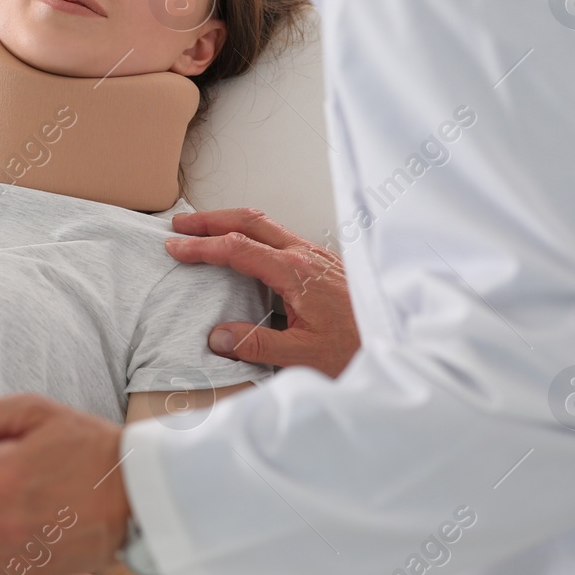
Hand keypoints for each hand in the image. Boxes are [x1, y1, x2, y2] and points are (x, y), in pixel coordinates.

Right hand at [165, 207, 359, 377]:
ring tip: (205, 231)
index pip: (238, 248)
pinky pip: (280, 238)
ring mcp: (316, 256)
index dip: (202, 246)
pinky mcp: (323, 264)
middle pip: (250, 221)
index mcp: (296, 272)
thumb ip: (257, 345)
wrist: (399, 341)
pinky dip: (251, 235)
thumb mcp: (304, 355)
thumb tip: (217, 336)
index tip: (175, 247)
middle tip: (181, 224)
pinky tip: (244, 251)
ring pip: (266, 225)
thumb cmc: (358, 347)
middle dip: (211, 219)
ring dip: (231, 224)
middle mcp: (306, 255)